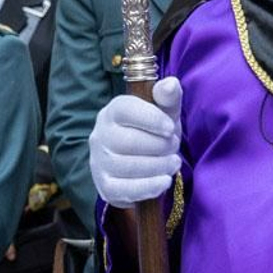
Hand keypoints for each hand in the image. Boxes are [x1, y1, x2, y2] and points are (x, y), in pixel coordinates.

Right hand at [89, 78, 181, 207]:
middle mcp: (100, 136)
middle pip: (128, 142)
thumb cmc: (154, 133)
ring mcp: (99, 162)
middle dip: (159, 146)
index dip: (150, 119)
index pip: (125, 110)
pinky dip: (148, 187)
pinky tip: (164, 181)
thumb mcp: (164, 113)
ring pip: (128, 166)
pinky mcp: (105, 186)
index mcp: (112, 112)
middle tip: (173, 147)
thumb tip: (171, 83)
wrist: (141, 164)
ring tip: (173, 163)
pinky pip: (124, 189)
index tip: (170, 128)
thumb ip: (168, 98)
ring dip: (158, 166)